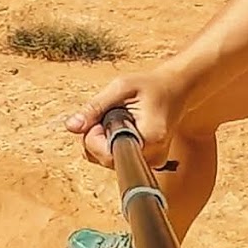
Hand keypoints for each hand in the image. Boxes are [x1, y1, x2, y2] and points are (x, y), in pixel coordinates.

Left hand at [65, 63, 187, 169]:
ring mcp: (152, 162)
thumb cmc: (151, 85)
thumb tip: (71, 127)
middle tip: (109, 113)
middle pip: (106, 160)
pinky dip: (112, 144)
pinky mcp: (147, 162)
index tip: (101, 117)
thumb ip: (95, 107)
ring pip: (109, 161)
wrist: (175, 89)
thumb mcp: (121, 87)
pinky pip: (118, 159)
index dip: (95, 138)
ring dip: (104, 141)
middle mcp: (153, 156)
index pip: (107, 155)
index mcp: (149, 138)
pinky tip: (121, 127)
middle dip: (97, 137)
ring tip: (118, 118)